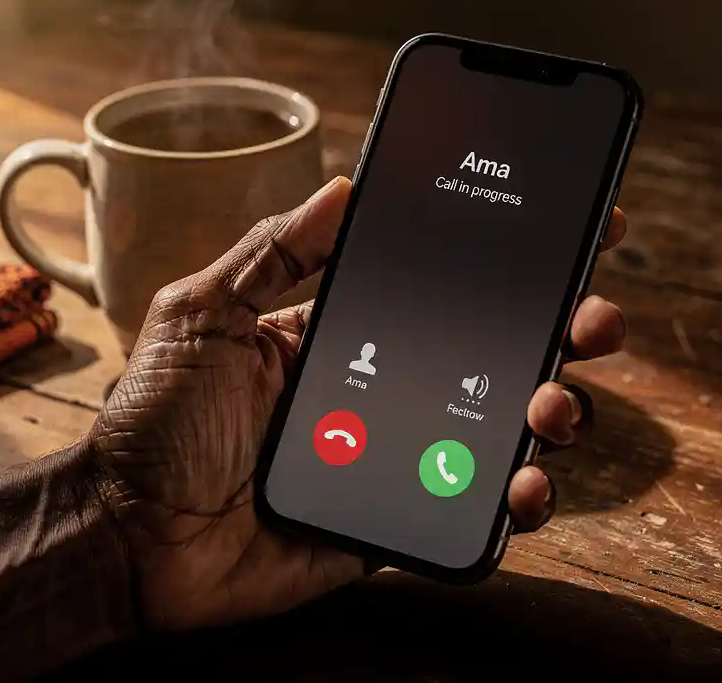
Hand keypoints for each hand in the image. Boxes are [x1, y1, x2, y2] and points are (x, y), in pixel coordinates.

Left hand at [91, 176, 626, 631]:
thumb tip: (345, 185)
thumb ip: (271, 253)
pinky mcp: (388, 523)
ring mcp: (387, 459)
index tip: (565, 231)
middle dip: (552, 333)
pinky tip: (527, 485)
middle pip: (482, 358)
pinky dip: (509, 504)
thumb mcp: (202, 314)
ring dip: (546, 413)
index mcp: (334, 334)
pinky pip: (464, 513)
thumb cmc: (153, 420)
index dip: (499, 265)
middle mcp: (373, 391)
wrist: (128, 536)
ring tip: (553, 403)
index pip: (434, 290)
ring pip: (490, 433)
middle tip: (593, 318)